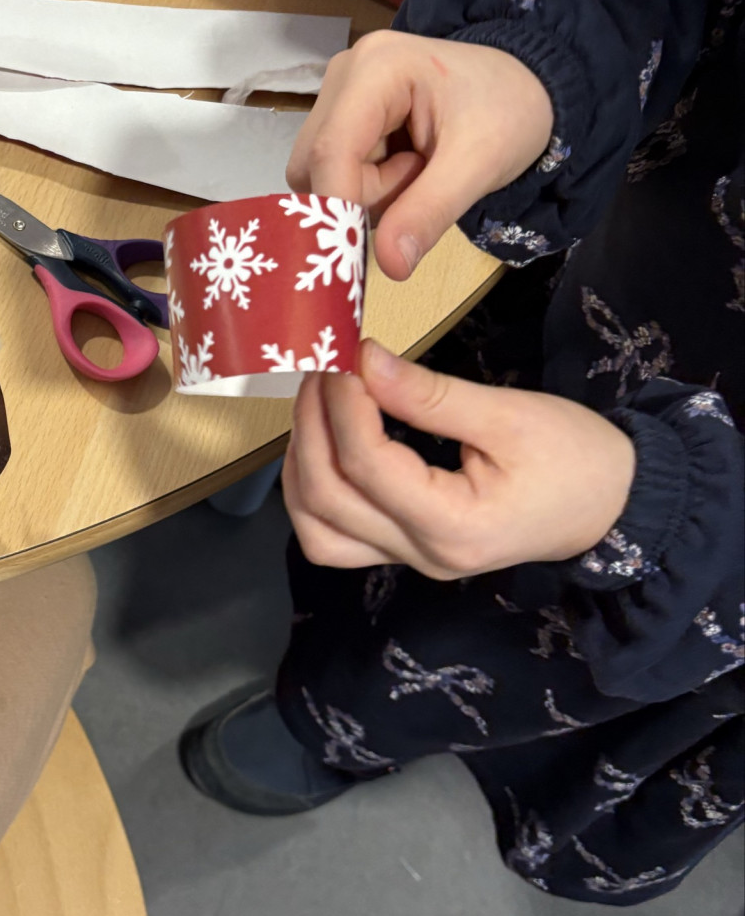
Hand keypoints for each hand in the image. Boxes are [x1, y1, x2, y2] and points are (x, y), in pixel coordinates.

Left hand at [283, 340, 635, 578]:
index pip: (366, 467)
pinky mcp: (406, 549)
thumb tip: (364, 361)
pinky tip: (324, 442)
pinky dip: (315, 489)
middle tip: (321, 371)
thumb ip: (431, 395)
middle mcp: (423, 556)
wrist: (612, 507)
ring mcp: (411, 560)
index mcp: (454, 527)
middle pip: (327, 502)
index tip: (345, 356)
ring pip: (318, 531)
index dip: (343, 406)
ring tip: (316, 407)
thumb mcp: (510, 416)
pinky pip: (336, 533)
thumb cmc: (576, 459)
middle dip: (311, 428)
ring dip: (301, 466)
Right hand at [286, 30, 554, 279]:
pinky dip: (369, 183)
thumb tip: (390, 266)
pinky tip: (407, 163)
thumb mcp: (480, 164)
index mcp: (378, 68)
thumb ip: (430, 211)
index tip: (358, 251)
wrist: (525, 86)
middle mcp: (345, 72)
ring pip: (320, 171)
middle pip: (317, 163)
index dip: (339, 204)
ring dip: (368, 191)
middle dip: (363, 194)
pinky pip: (333, 168)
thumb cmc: (509, 113)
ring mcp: (339, 90)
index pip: (331, 149)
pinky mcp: (342, 110)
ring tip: (420, 168)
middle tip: (422, 179)